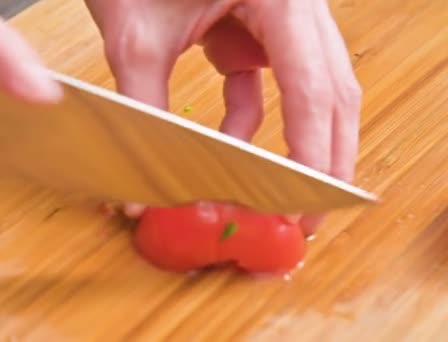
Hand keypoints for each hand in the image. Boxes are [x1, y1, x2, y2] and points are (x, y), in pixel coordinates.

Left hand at [86, 0, 361, 235]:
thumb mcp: (138, 39)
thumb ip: (144, 109)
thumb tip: (139, 188)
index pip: (310, 84)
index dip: (311, 149)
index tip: (303, 202)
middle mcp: (294, 6)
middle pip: (330, 91)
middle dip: (323, 156)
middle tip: (310, 215)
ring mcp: (279, 19)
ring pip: (307, 90)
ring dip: (293, 142)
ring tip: (279, 194)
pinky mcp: (254, 31)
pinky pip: (267, 85)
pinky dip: (251, 120)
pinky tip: (232, 149)